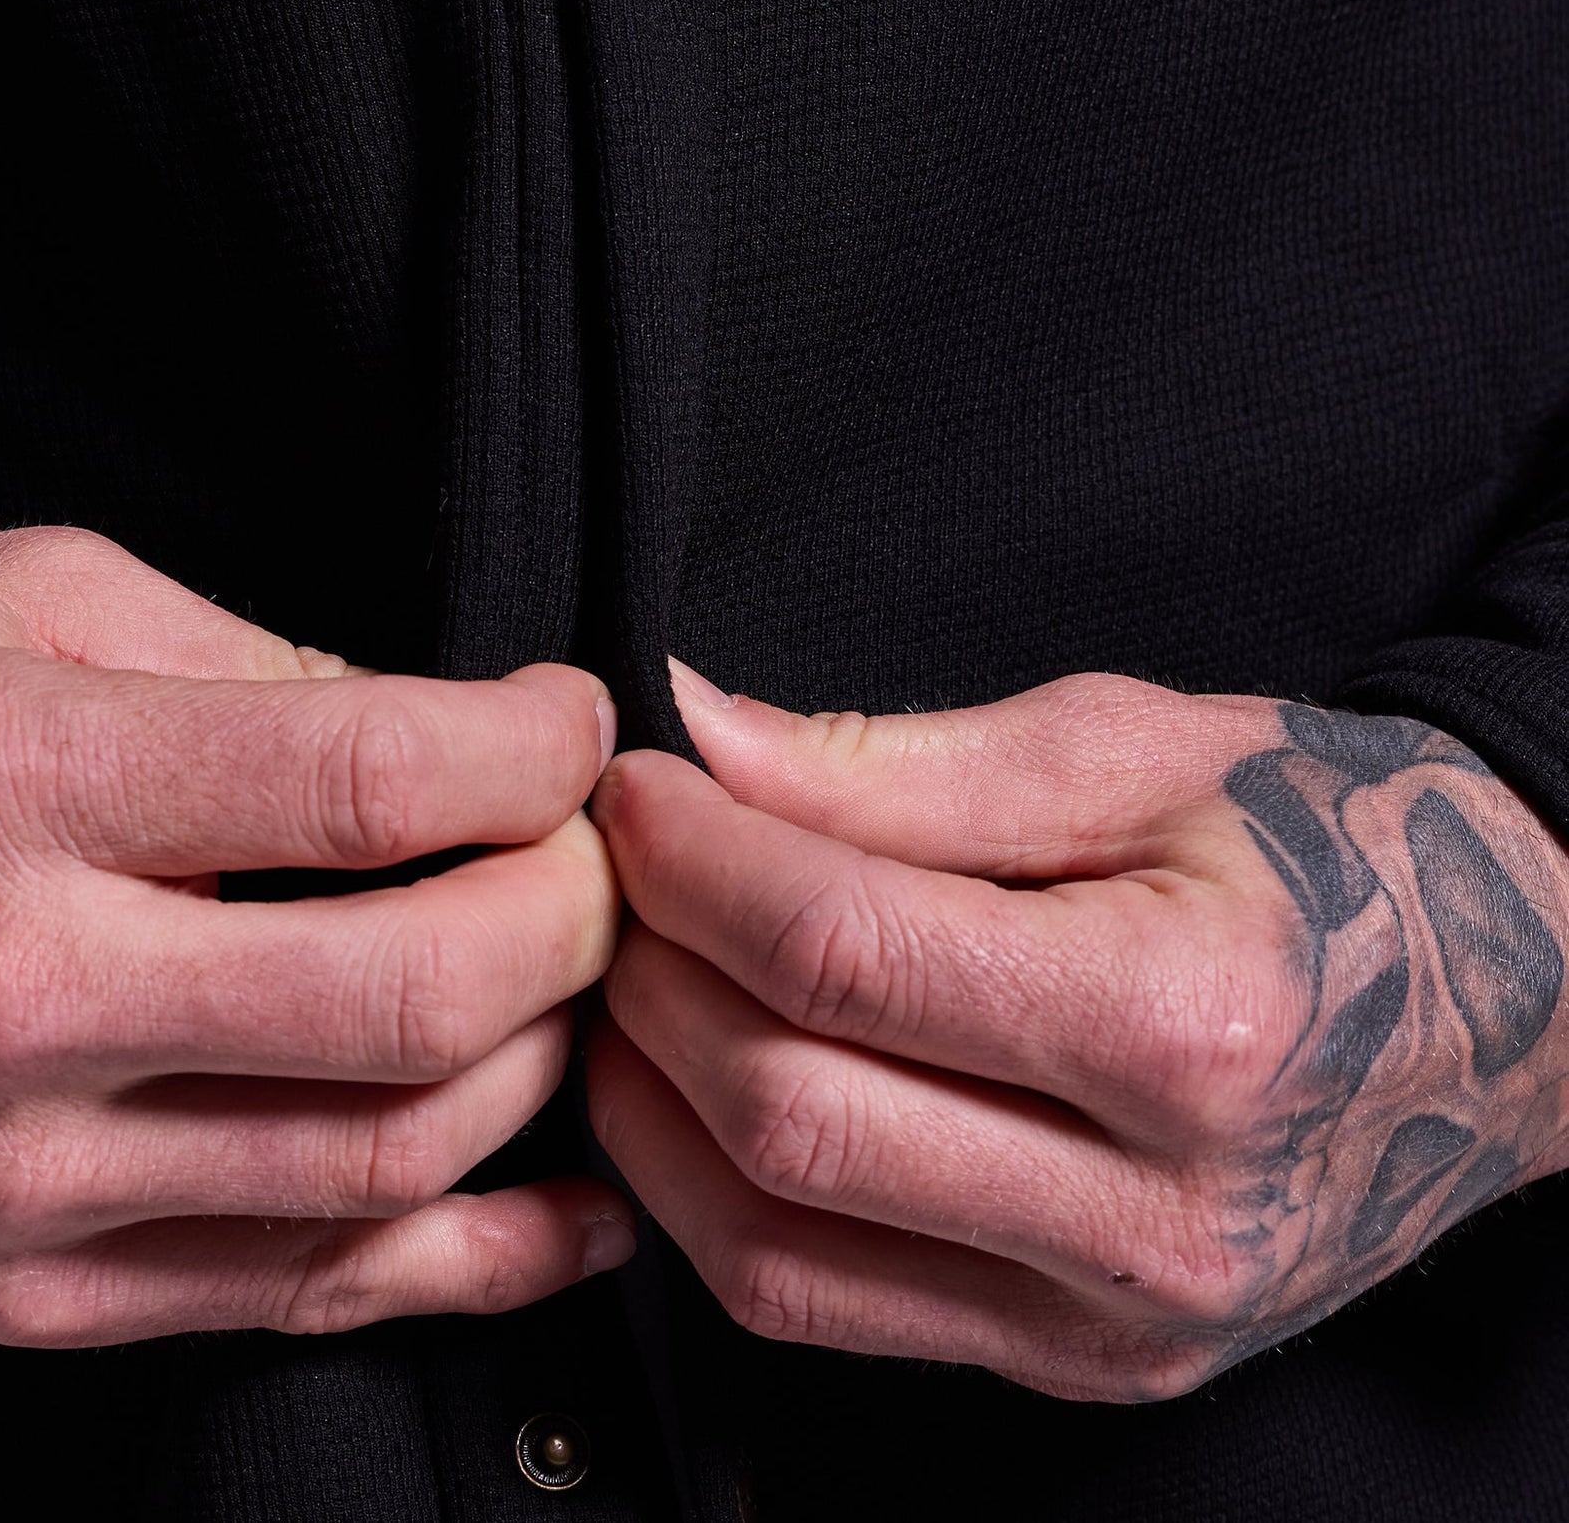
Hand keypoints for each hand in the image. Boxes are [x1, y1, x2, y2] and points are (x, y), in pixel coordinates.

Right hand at [0, 527, 630, 1342]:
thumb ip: (265, 667)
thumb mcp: (42, 600)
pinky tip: (579, 1203)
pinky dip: (480, 1255)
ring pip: (390, 1158)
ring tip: (569, 976)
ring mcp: (13, 1180)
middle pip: (413, 995)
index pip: (367, 784)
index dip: (532, 748)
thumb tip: (464, 746)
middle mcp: (11, 1002)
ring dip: (543, 1062)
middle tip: (596, 853)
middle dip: (573, 914)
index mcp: (12, 786)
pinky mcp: (24, 1288)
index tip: (576, 721)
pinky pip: (308, 1294)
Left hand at [589, 664, 1568, 1399]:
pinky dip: (714, 1195)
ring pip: (771, 1243)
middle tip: (619, 874)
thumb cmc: (1317, 845)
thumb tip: (704, 739)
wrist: (1488, 999)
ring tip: (639, 972)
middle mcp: (1153, 1213)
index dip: (693, 862)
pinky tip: (694, 1085)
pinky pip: (821, 1307)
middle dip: (650, 972)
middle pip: (788, 1111)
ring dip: (649, 1100)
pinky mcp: (1074, 1361)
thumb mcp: (1129, 751)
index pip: (844, 956)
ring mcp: (1112, 1318)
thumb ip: (897, 763)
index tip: (633, 791)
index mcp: (1184, 1026)